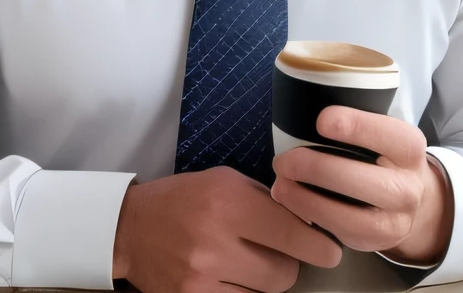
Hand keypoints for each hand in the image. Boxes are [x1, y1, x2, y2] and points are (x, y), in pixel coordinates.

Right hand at [112, 166, 341, 292]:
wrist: (132, 227)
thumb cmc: (184, 198)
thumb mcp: (224, 181)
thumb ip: (264, 199)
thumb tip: (306, 219)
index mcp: (228, 201)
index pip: (291, 232)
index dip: (318, 245)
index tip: (330, 250)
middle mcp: (216, 239)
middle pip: (284, 272)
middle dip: (290, 263)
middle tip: (279, 253)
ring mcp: (202, 277)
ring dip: (266, 281)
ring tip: (248, 262)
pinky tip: (233, 277)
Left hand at [270, 106, 453, 264]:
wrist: (412, 197)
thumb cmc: (381, 153)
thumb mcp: (381, 132)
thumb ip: (355, 124)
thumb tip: (302, 110)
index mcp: (408, 146)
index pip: (386, 134)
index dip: (354, 126)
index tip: (320, 120)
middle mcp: (409, 186)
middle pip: (364, 181)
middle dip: (318, 170)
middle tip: (283, 160)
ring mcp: (397, 221)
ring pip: (351, 218)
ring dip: (308, 201)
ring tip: (280, 186)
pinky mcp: (378, 242)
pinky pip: (343, 235)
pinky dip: (313, 219)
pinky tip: (292, 204)